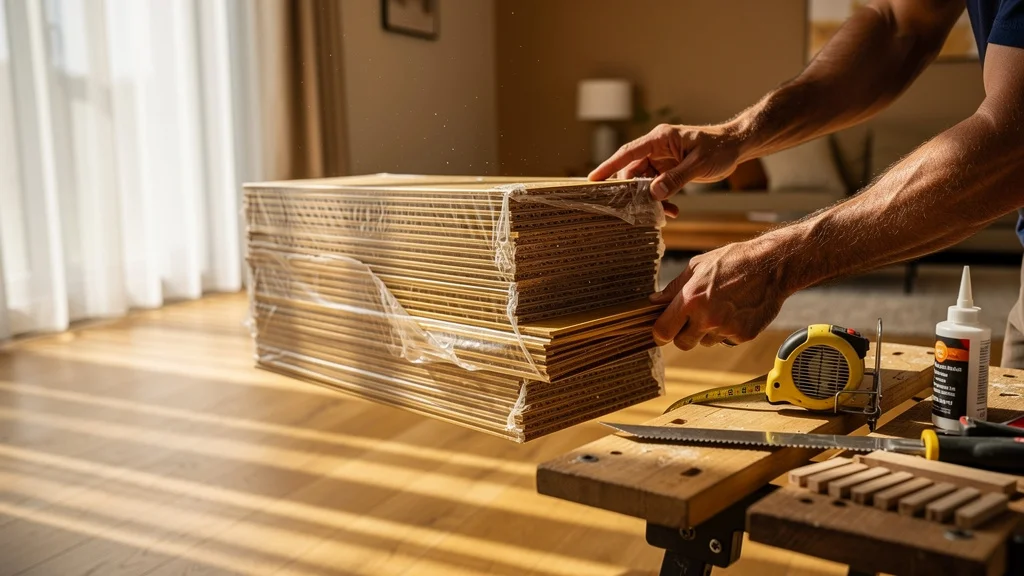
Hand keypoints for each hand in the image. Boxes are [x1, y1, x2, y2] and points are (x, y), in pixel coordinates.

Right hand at [588, 123, 745, 200]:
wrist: (736, 146)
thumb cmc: (719, 148)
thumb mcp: (698, 164)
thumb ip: (676, 179)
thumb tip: (654, 194)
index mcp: (660, 139)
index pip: (628, 153)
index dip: (609, 166)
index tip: (593, 179)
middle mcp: (657, 148)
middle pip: (633, 171)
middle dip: (634, 191)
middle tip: (638, 209)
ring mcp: (662, 159)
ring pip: (644, 182)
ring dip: (649, 199)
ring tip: (662, 212)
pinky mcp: (668, 170)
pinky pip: (656, 186)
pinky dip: (660, 199)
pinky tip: (670, 210)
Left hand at [650, 241, 789, 349]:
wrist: (771, 266)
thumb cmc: (733, 261)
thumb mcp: (697, 267)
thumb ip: (674, 288)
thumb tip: (655, 301)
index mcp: (690, 300)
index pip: (663, 331)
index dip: (660, 333)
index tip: (662, 331)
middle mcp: (707, 319)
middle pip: (682, 344)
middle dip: (683, 334)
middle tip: (692, 319)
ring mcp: (726, 329)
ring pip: (706, 342)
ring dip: (707, 331)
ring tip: (720, 308)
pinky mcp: (744, 336)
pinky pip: (726, 341)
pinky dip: (728, 331)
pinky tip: (735, 311)